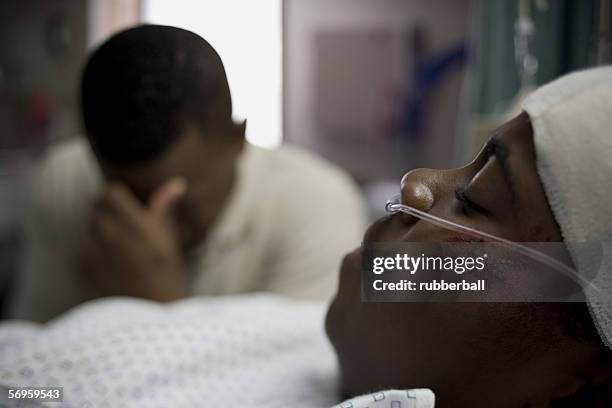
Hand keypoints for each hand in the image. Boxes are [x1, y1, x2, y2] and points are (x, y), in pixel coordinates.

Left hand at [81, 177, 186, 300]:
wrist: (150, 308)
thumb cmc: (166, 271)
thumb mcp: (169, 238)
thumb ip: (164, 207)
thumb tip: (176, 183)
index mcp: (135, 225)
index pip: (111, 192)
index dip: (120, 195)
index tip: (130, 204)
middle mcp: (111, 235)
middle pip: (97, 205)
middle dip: (110, 210)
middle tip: (127, 223)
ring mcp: (95, 251)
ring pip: (90, 224)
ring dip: (101, 227)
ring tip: (121, 243)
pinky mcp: (84, 265)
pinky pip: (84, 245)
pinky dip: (94, 247)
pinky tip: (112, 260)